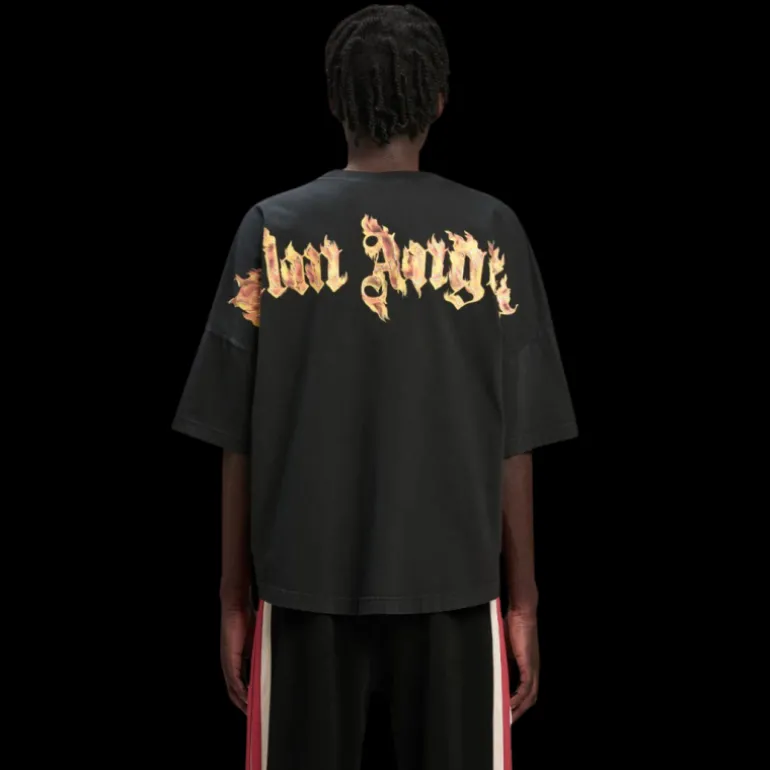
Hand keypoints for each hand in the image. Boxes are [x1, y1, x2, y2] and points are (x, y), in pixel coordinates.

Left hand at [220, 604, 254, 713]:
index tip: (256, 705)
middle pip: (234, 691)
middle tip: (254, 715)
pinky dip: (242, 692)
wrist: (236, 607)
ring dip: (242, 702)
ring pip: (233, 690)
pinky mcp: (230, 660)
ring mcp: (228, 663)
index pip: (239, 683)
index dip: (246, 695)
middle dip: (244, 704)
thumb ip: (261, 651)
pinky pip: (235, 681)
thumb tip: (273, 657)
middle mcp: (229, 664)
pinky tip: (248, 699)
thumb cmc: (247, 619)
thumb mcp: (257, 640)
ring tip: (252, 711)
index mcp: (236, 660)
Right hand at [506, 609, 539, 723]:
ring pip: (529, 696)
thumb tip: (488, 667)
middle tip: (506, 724)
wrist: (521, 613)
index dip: (517, 704)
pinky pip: (525, 687)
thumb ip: (500, 659)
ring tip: (507, 719)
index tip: (505, 713)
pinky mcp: (528, 665)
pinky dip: (518, 698)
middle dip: (518, 713)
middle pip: (529, 699)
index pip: (525, 692)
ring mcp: (532, 669)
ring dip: (519, 709)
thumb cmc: (512, 625)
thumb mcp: (504, 647)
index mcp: (527, 667)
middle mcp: (533, 671)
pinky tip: (510, 705)